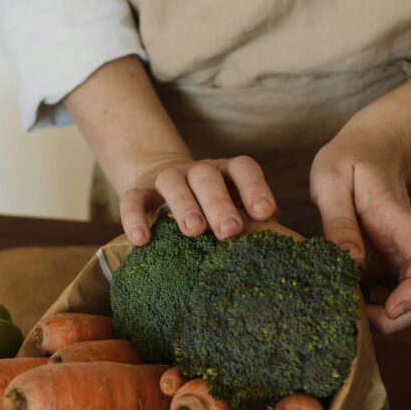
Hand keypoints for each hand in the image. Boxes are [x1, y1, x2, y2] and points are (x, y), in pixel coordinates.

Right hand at [116, 155, 277, 244]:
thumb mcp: (233, 207)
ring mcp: (167, 178)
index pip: (243, 169)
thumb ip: (252, 219)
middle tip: (229, 231)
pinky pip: (133, 199)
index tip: (266, 213)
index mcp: (226, 172)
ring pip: (173, 182)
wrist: (163, 185)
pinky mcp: (139, 190)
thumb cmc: (211, 207)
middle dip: (219, 203)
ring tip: (193, 231)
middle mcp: (198, 171)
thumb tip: (277, 238)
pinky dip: (134, 217)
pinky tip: (142, 240)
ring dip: (184, 205)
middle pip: (208, 176)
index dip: (255, 188)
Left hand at [310, 126, 410, 333]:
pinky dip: (378, 310)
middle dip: (403, 317)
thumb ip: (338, 219)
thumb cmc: (349, 160)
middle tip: (359, 319)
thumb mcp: (332, 179)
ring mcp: (401, 256)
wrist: (370, 150)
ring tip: (352, 313)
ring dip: (392, 319)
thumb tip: (351, 261)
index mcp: (398, 219)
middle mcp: (408, 243)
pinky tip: (349, 303)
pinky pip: (395, 296)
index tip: (391, 309)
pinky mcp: (389, 264)